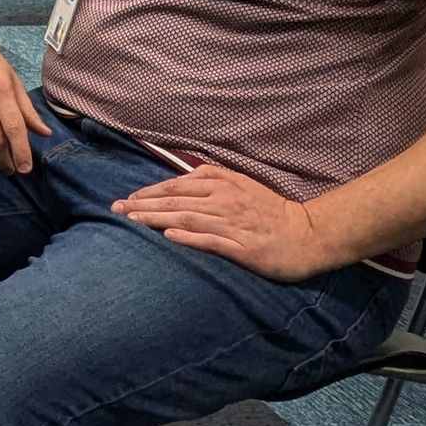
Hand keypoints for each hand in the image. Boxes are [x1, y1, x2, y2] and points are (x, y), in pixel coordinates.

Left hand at [113, 164, 336, 280]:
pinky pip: (211, 241)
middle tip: (115, 209)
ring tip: (131, 220)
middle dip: (142, 204)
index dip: (150, 191)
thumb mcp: (244, 186)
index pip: (178, 185)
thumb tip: (184, 178)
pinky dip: (188, 237)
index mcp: (225, 185)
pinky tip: (169, 237)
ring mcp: (233, 224)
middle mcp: (225, 201)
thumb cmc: (274, 212)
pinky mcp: (242, 247)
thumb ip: (215, 180)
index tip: (127, 199)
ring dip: (156, 219)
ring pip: (187, 218)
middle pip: (176, 200)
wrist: (310, 234)